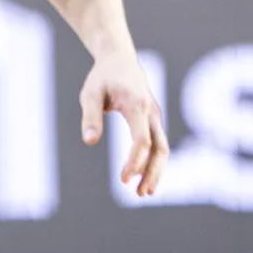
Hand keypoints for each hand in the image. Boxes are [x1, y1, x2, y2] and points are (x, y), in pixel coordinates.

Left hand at [80, 51, 168, 196]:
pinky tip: (144, 177)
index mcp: (137, 105)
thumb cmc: (103, 77)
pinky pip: (159, 143)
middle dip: (152, 172)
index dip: (135, 162)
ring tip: (144, 192)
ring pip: (163, 148)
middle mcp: (152, 112)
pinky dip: (154, 162)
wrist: (119, 58)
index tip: (123, 179)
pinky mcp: (154, 119)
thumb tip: (90, 142)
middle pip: (160, 148)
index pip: (143, 141)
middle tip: (141, 193)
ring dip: (156, 171)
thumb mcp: (91, 93)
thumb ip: (90, 117)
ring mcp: (156, 116)